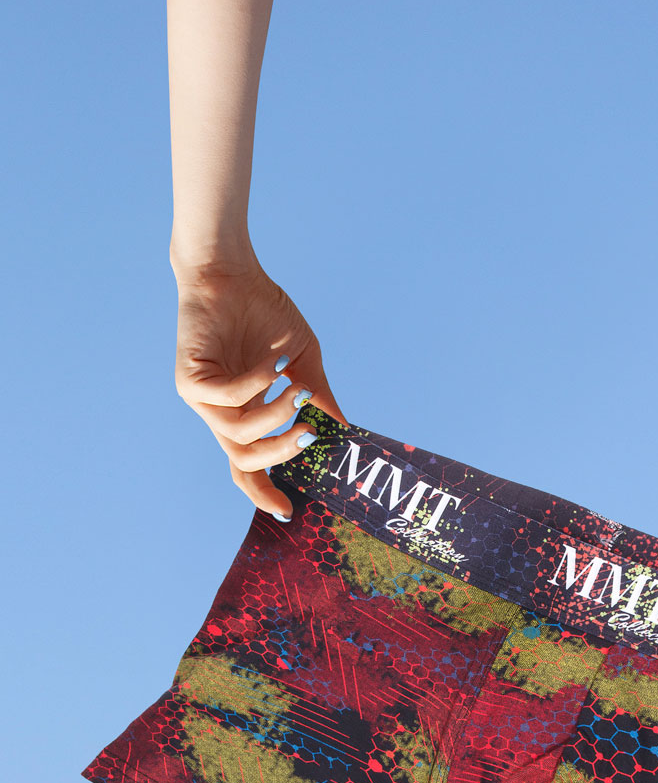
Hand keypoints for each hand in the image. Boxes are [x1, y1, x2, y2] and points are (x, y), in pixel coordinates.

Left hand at [174, 259, 346, 520]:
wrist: (231, 272)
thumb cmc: (265, 313)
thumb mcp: (302, 360)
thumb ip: (317, 394)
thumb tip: (343, 428)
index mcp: (245, 414)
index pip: (248, 465)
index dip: (265, 490)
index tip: (290, 510)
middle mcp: (220, 412)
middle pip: (243, 460)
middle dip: (280, 455)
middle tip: (309, 438)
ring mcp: (202, 399)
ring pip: (236, 433)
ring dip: (273, 417)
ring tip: (297, 390)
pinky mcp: (189, 379)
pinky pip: (226, 398)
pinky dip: (255, 385)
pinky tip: (273, 364)